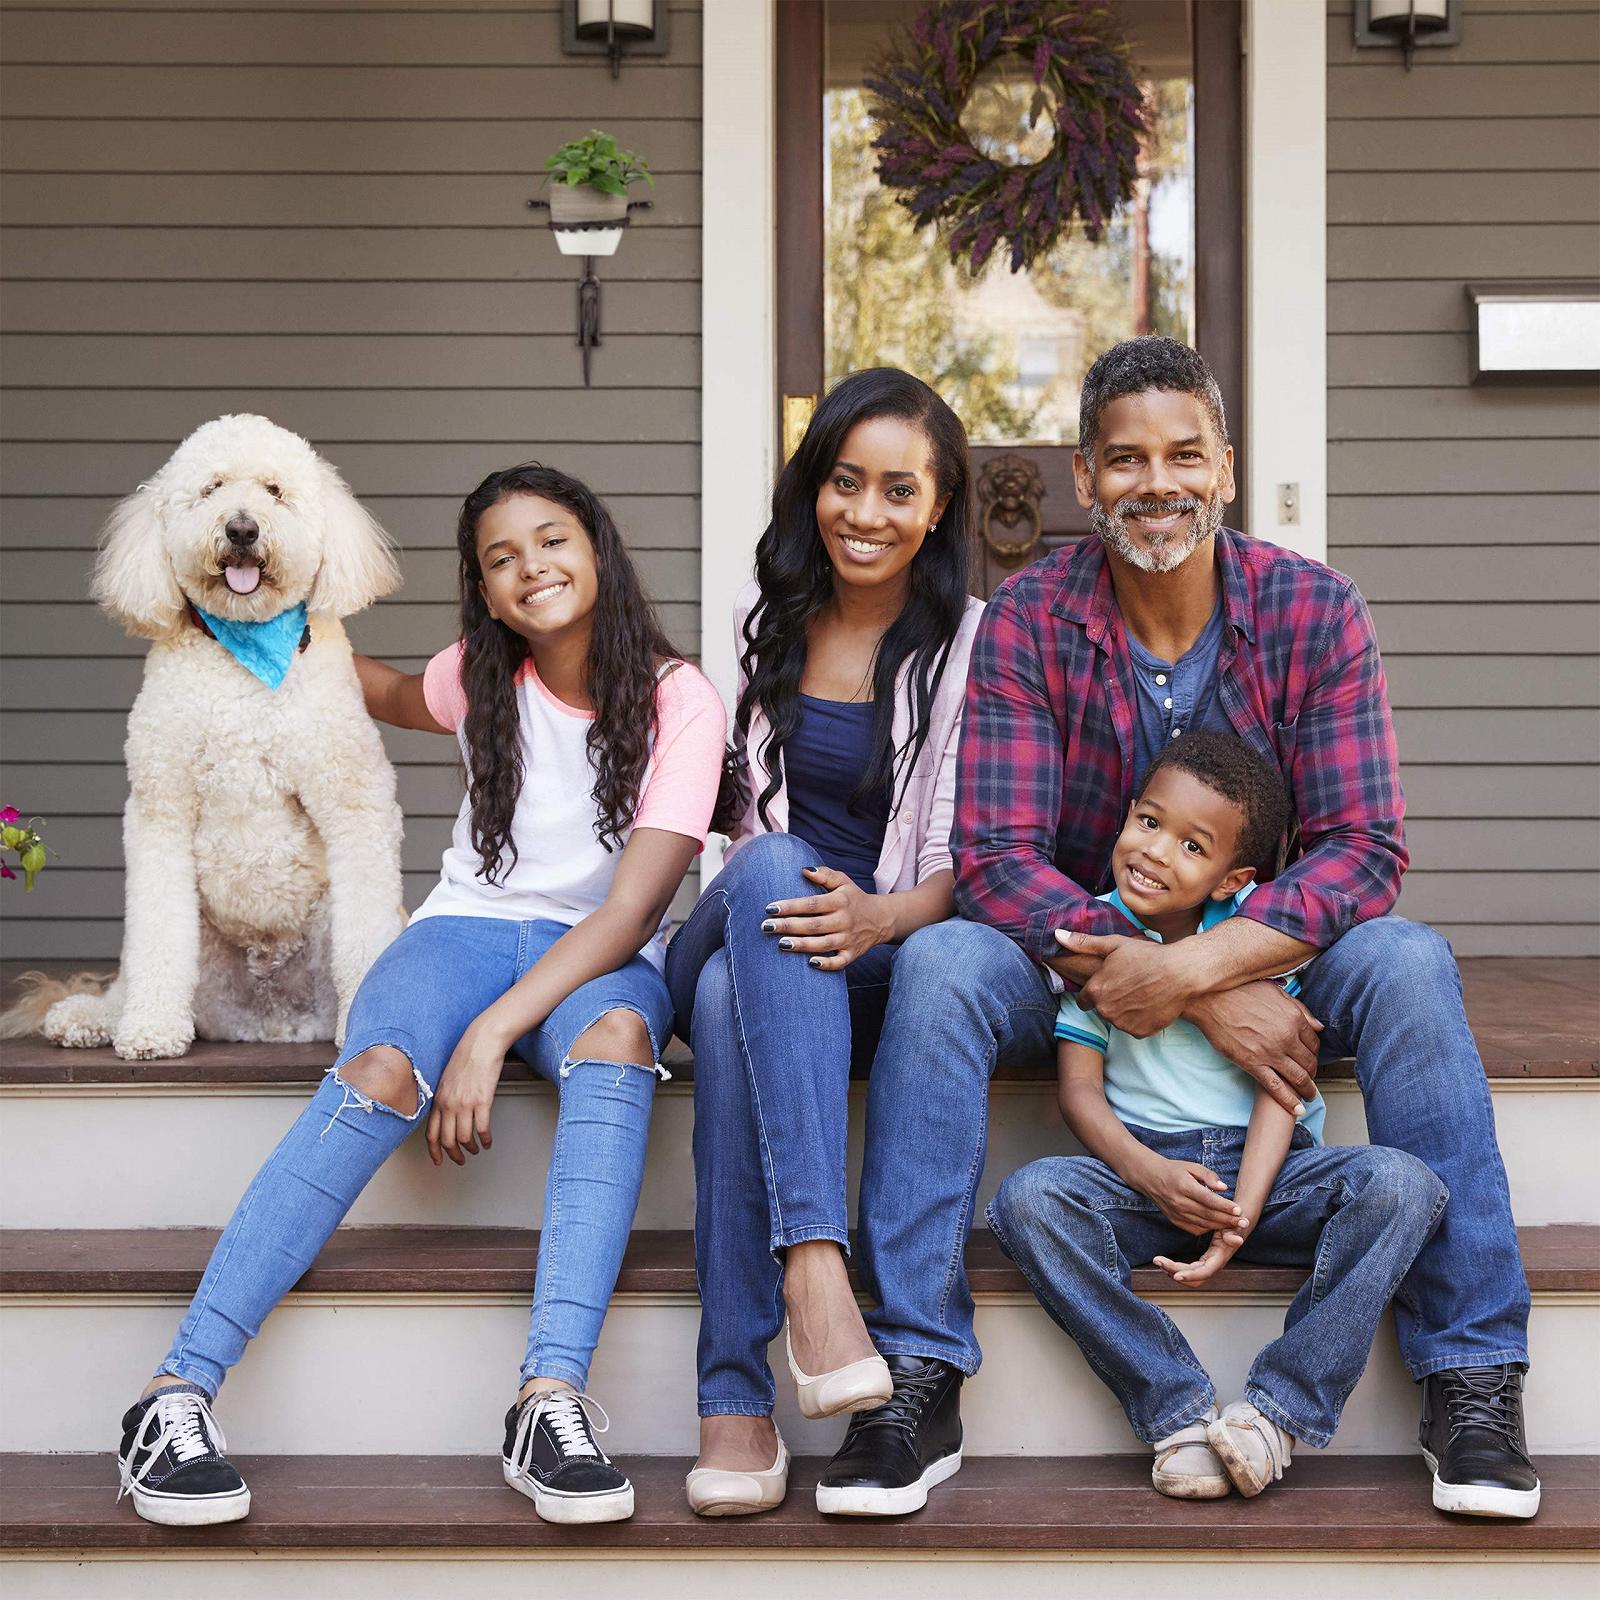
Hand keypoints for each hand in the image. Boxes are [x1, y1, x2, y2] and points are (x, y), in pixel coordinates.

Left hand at [426, 1016, 505, 1166]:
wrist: (482, 1042)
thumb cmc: (467, 1056)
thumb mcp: (447, 1079)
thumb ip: (445, 1098)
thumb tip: (447, 1115)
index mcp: (438, 1099)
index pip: (431, 1134)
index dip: (435, 1151)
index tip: (439, 1160)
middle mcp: (449, 1104)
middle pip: (447, 1140)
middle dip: (454, 1155)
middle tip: (461, 1159)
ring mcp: (465, 1103)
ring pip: (465, 1138)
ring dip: (471, 1149)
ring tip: (477, 1149)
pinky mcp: (482, 1100)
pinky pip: (482, 1129)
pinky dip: (486, 1139)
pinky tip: (488, 1140)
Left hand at [761, 865, 895, 971]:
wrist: (882, 919)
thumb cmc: (854, 898)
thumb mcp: (843, 881)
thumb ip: (824, 875)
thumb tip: (803, 870)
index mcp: (840, 901)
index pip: (812, 904)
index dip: (790, 906)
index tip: (770, 908)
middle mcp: (844, 920)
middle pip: (814, 925)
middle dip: (788, 926)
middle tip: (766, 927)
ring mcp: (849, 939)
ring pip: (824, 944)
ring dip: (802, 945)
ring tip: (781, 944)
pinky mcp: (852, 954)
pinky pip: (839, 962)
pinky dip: (826, 964)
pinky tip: (810, 963)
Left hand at [1055, 930, 1190, 1037]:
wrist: (1180, 974)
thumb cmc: (1147, 956)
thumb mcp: (1114, 944)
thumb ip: (1083, 943)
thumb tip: (1057, 935)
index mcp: (1095, 990)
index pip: (1083, 1000)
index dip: (1094, 992)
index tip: (1107, 985)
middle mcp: (1105, 1010)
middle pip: (1101, 1009)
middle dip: (1110, 999)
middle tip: (1128, 985)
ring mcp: (1122, 1023)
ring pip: (1118, 1019)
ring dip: (1124, 1010)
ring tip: (1141, 992)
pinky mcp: (1140, 1032)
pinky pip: (1134, 1028)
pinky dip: (1140, 1019)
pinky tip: (1150, 1003)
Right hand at [1130, 1154, 1243, 1236]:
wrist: (1150, 1177)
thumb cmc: (1174, 1170)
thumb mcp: (1191, 1166)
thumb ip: (1208, 1176)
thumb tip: (1224, 1188)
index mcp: (1184, 1186)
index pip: (1208, 1199)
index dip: (1224, 1206)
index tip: (1239, 1210)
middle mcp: (1179, 1202)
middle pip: (1208, 1214)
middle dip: (1228, 1220)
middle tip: (1244, 1222)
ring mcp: (1176, 1213)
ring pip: (1203, 1224)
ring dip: (1221, 1226)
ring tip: (1235, 1226)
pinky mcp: (1175, 1220)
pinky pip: (1195, 1229)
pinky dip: (1208, 1228)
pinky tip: (1218, 1225)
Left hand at [1154, 1225, 1247, 1286]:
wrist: (1237, 1223)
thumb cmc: (1234, 1223)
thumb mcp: (1234, 1226)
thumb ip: (1234, 1234)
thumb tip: (1236, 1240)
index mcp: (1219, 1258)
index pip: (1204, 1272)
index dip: (1190, 1275)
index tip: (1175, 1275)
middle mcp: (1213, 1264)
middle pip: (1192, 1277)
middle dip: (1174, 1271)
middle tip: (1158, 1260)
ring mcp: (1207, 1264)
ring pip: (1188, 1275)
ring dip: (1172, 1270)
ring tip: (1158, 1260)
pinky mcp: (1203, 1261)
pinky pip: (1188, 1269)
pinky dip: (1175, 1267)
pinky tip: (1164, 1262)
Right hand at [1185, 982, 1321, 1114]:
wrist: (1210, 998)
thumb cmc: (1239, 990)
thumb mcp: (1275, 991)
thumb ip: (1299, 1009)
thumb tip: (1318, 1026)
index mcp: (1293, 1018)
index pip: (1314, 1042)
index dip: (1314, 1053)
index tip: (1310, 1058)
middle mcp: (1287, 1037)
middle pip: (1309, 1062)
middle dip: (1312, 1073)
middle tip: (1309, 1078)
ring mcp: (1270, 1052)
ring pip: (1298, 1078)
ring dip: (1307, 1090)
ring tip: (1308, 1096)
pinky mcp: (1252, 1064)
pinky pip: (1276, 1087)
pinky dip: (1289, 1101)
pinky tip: (1297, 1109)